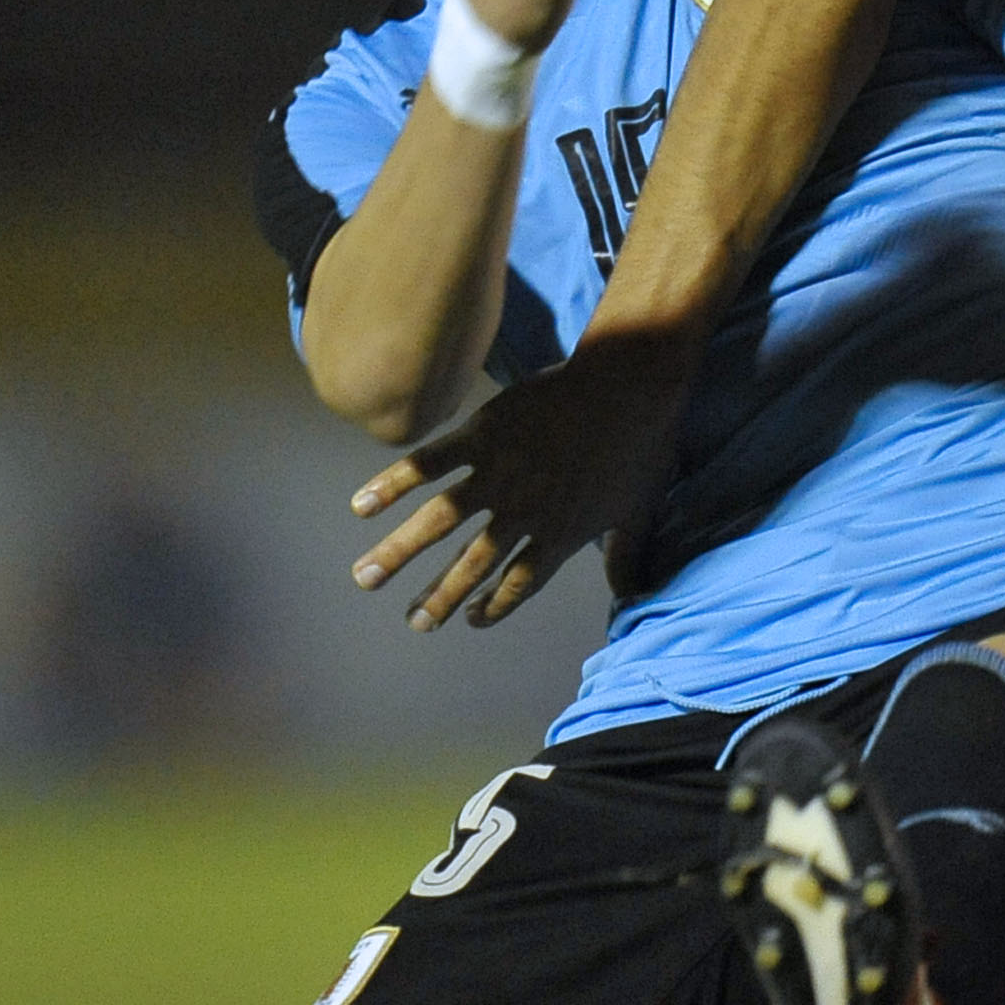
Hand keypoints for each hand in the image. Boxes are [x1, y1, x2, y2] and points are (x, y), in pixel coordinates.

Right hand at [347, 329, 695, 628]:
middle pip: (473, 564)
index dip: (496, 605)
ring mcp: (499, 474)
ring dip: (398, 553)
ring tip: (364, 579)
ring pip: (438, 523)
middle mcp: (523, 512)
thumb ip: (628, 555)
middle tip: (414, 622)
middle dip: (439, 597)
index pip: (520, 582)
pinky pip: (429, 463)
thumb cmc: (643, 444)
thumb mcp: (641, 508)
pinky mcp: (482, 435)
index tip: (471, 620)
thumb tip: (634, 595)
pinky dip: (392, 484)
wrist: (630, 381)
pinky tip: (361, 506)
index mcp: (560, 533)